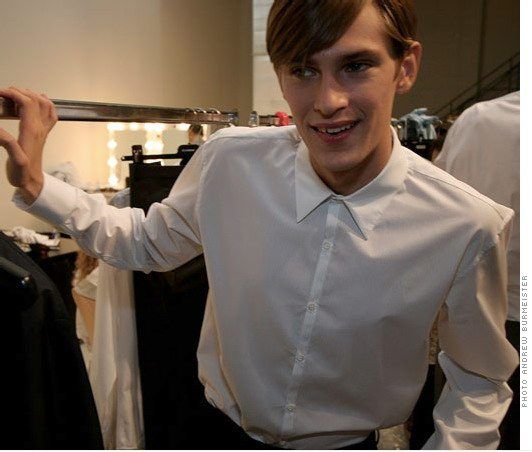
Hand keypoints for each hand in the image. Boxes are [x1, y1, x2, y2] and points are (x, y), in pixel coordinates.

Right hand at [0, 87, 57, 203]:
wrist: (33, 182)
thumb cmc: (22, 173)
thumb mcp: (13, 159)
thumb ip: (6, 143)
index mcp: (32, 131)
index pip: (27, 104)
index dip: (14, 94)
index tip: (0, 93)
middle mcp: (40, 128)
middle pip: (36, 100)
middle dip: (19, 91)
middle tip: (4, 93)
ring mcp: (43, 130)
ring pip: (45, 104)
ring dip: (31, 95)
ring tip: (15, 95)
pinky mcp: (43, 134)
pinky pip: (50, 114)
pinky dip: (46, 104)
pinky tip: (39, 101)